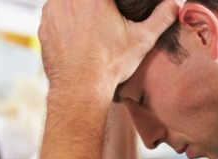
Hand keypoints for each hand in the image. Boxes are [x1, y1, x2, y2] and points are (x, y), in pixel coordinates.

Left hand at [38, 0, 179, 101]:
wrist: (79, 90)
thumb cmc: (109, 65)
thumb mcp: (142, 39)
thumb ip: (161, 18)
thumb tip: (174, 5)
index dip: (109, 4)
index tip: (112, 9)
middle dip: (93, 6)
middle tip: (102, 19)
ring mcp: (52, 11)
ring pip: (66, 0)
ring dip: (76, 6)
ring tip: (91, 25)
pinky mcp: (43, 26)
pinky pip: (54, 12)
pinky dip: (64, 17)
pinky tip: (76, 33)